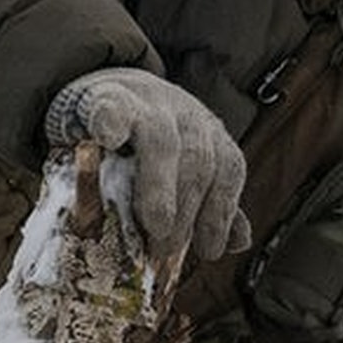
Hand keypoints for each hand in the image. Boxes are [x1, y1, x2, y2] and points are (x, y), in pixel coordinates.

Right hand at [44, 69, 250, 260]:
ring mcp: (145, 104)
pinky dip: (110, 123)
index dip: (222, 212)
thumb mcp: (182, 170)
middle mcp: (185, 115)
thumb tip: (239, 243)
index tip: (209, 251)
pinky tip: (107, 140)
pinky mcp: (104, 97)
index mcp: (208, 134)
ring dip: (160, 185)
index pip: (228, 170)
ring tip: (155, 224)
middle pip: (198, 160)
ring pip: (162, 141)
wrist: (103, 90)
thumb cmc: (141, 144)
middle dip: (188, 209)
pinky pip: (111, 110)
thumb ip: (210, 203)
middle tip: (169, 250)